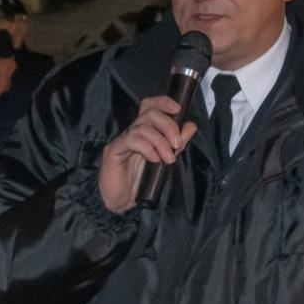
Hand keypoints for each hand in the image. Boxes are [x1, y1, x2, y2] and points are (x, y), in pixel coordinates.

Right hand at [98, 95, 197, 213]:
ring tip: (168, 159)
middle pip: (149, 113)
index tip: (178, 109)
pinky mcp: (113, 150)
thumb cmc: (139, 182)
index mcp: (143, 132)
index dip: (163, 102)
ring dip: (161, 142)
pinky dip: (147, 148)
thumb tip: (190, 126)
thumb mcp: (164, 160)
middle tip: (176, 144)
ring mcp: (122, 140)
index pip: (150, 106)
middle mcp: (131, 132)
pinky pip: (132, 140)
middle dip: (168, 125)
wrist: (120, 201)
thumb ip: (177, 143)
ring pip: (143, 127)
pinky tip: (154, 160)